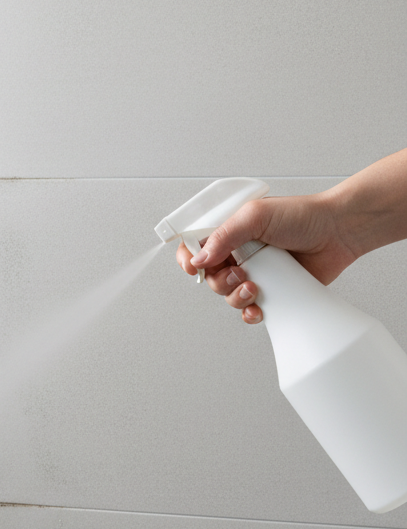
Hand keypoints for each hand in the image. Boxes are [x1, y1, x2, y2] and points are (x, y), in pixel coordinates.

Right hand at [175, 191, 357, 324]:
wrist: (338, 232)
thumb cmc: (302, 216)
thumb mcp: (255, 215)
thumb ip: (224, 236)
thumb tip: (199, 259)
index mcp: (230, 233)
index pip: (195, 248)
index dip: (188, 261)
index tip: (193, 268)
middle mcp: (238, 254)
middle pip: (209, 278)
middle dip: (219, 281)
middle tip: (239, 273)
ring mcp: (254, 274)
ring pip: (227, 297)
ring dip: (235, 297)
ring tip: (255, 287)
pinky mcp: (270, 292)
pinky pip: (248, 310)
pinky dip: (250, 313)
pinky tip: (259, 307)